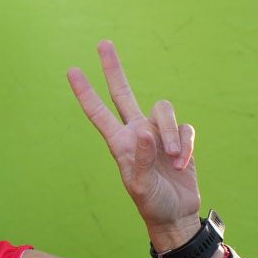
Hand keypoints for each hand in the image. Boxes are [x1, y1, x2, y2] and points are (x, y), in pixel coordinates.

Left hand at [67, 41, 202, 248]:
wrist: (176, 214)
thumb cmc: (151, 203)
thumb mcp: (139, 186)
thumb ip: (140, 159)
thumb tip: (145, 130)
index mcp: (119, 142)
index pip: (98, 112)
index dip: (86, 92)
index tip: (72, 71)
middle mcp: (136, 132)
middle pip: (124, 92)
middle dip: (113, 69)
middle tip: (103, 43)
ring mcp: (159, 133)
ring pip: (163, 110)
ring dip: (170, 134)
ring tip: (172, 159)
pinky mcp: (180, 138)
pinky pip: (185, 128)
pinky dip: (185, 145)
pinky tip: (182, 164)